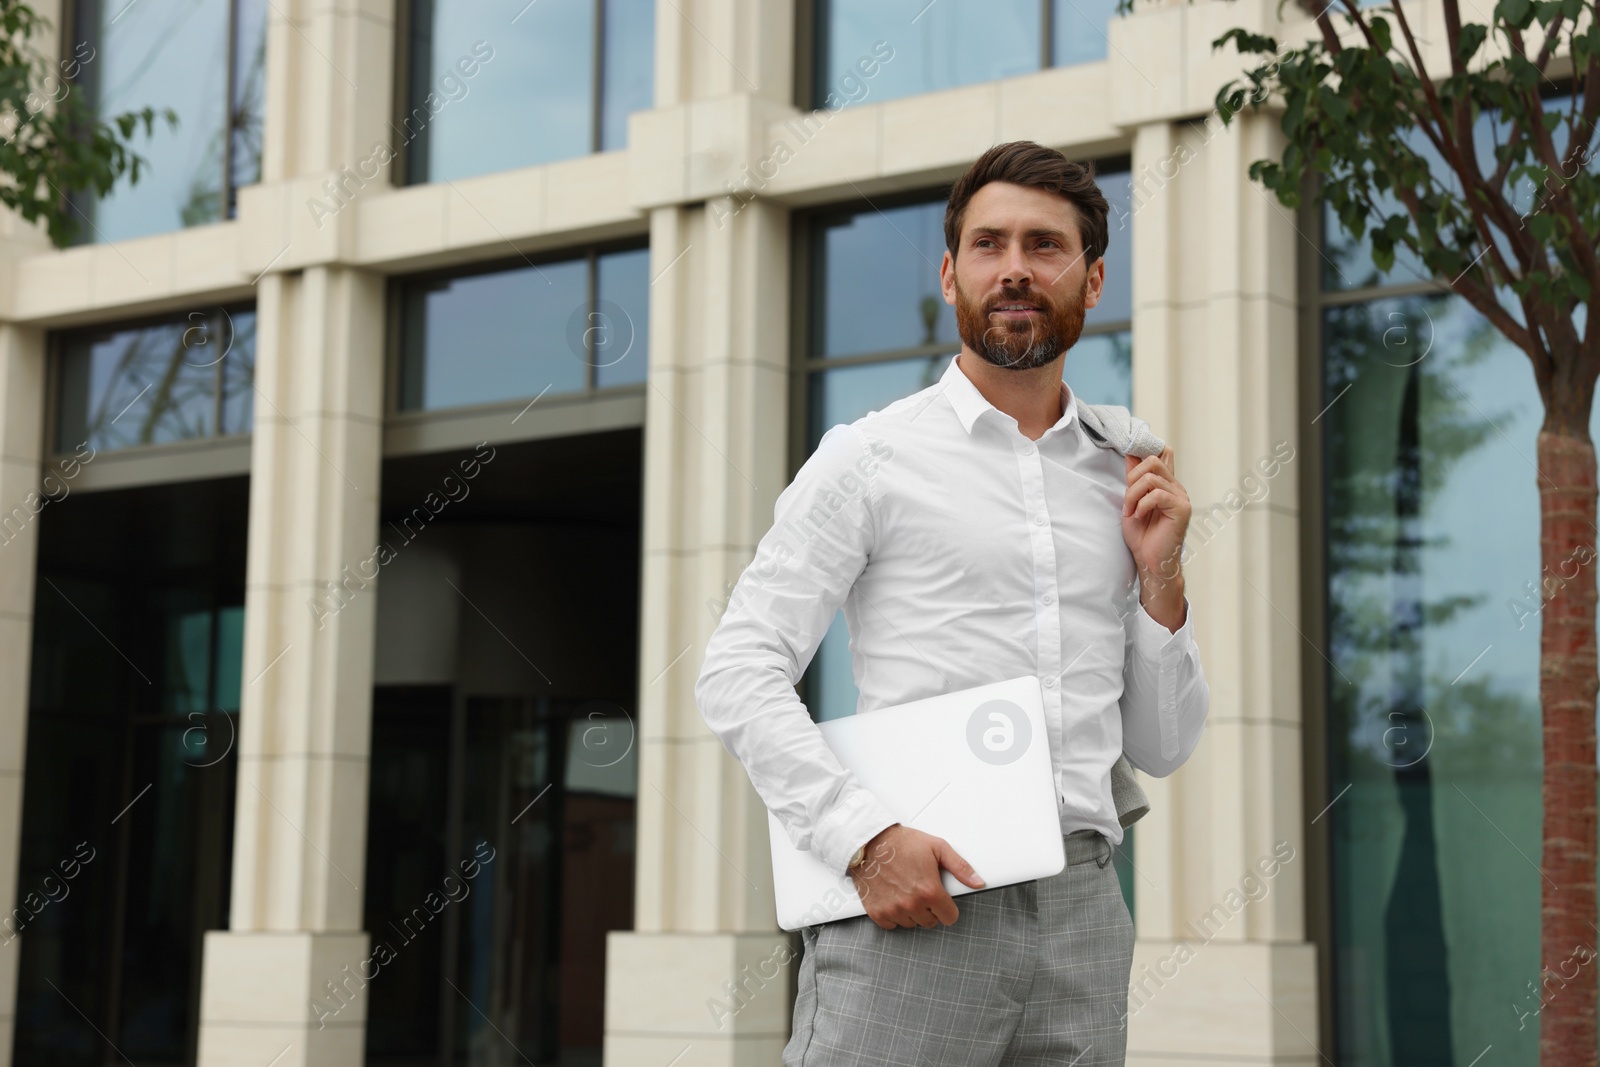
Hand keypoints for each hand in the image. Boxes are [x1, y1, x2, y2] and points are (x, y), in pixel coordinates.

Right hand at [847, 823, 985, 929]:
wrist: (869, 841)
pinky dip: (894, 915)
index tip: (942, 899)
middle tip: (921, 889)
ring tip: (906, 890)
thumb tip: (978, 882)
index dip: (948, 907)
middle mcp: (912, 904)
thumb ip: (960, 867)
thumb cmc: (901, 842)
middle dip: (929, 908)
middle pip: (931, 922)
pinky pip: (892, 925)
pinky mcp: (877, 912)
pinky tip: (893, 898)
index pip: (950, 917)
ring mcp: (893, 910)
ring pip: (912, 924)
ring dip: (912, 912)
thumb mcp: (937, 847)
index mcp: (929, 891)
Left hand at [1123, 446, 1189, 629]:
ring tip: (1131, 511)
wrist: (1149, 561)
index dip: (1145, 450)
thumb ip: (1133, 480)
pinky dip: (1142, 505)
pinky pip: (1157, 494)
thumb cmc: (1142, 536)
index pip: (1162, 453)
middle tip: (1127, 500)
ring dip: (1133, 495)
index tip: (1128, 458)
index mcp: (1166, 484)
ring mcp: (1181, 497)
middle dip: (1132, 478)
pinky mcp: (1182, 508)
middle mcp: (1176, 487)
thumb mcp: (1131, 502)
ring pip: (1151, 478)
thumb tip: (1129, 454)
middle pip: (1152, 461)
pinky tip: (1139, 516)